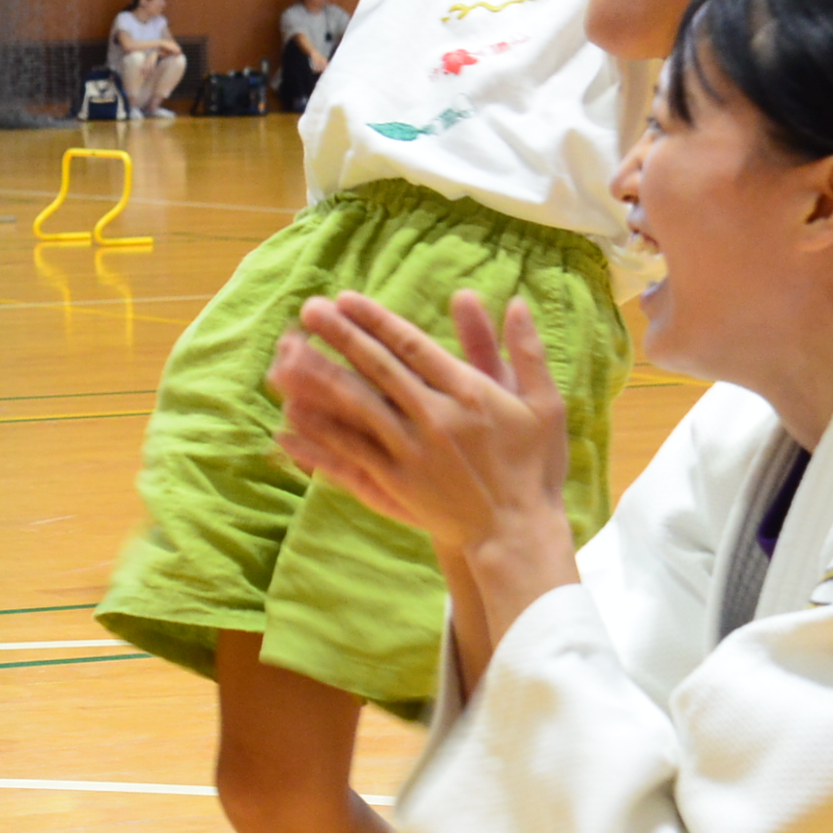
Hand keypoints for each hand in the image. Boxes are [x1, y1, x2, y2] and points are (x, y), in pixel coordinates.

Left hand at [268, 290, 569, 552]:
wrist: (517, 532)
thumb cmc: (534, 466)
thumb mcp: (544, 404)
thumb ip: (526, 352)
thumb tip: (517, 302)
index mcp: (468, 393)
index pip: (412, 346)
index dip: (376, 320)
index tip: (346, 299)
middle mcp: (435, 417)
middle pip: (378, 368)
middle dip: (341, 336)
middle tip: (309, 310)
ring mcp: (412, 451)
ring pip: (357, 406)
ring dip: (320, 377)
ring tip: (288, 354)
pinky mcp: (396, 483)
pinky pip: (350, 453)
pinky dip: (320, 436)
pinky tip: (290, 420)